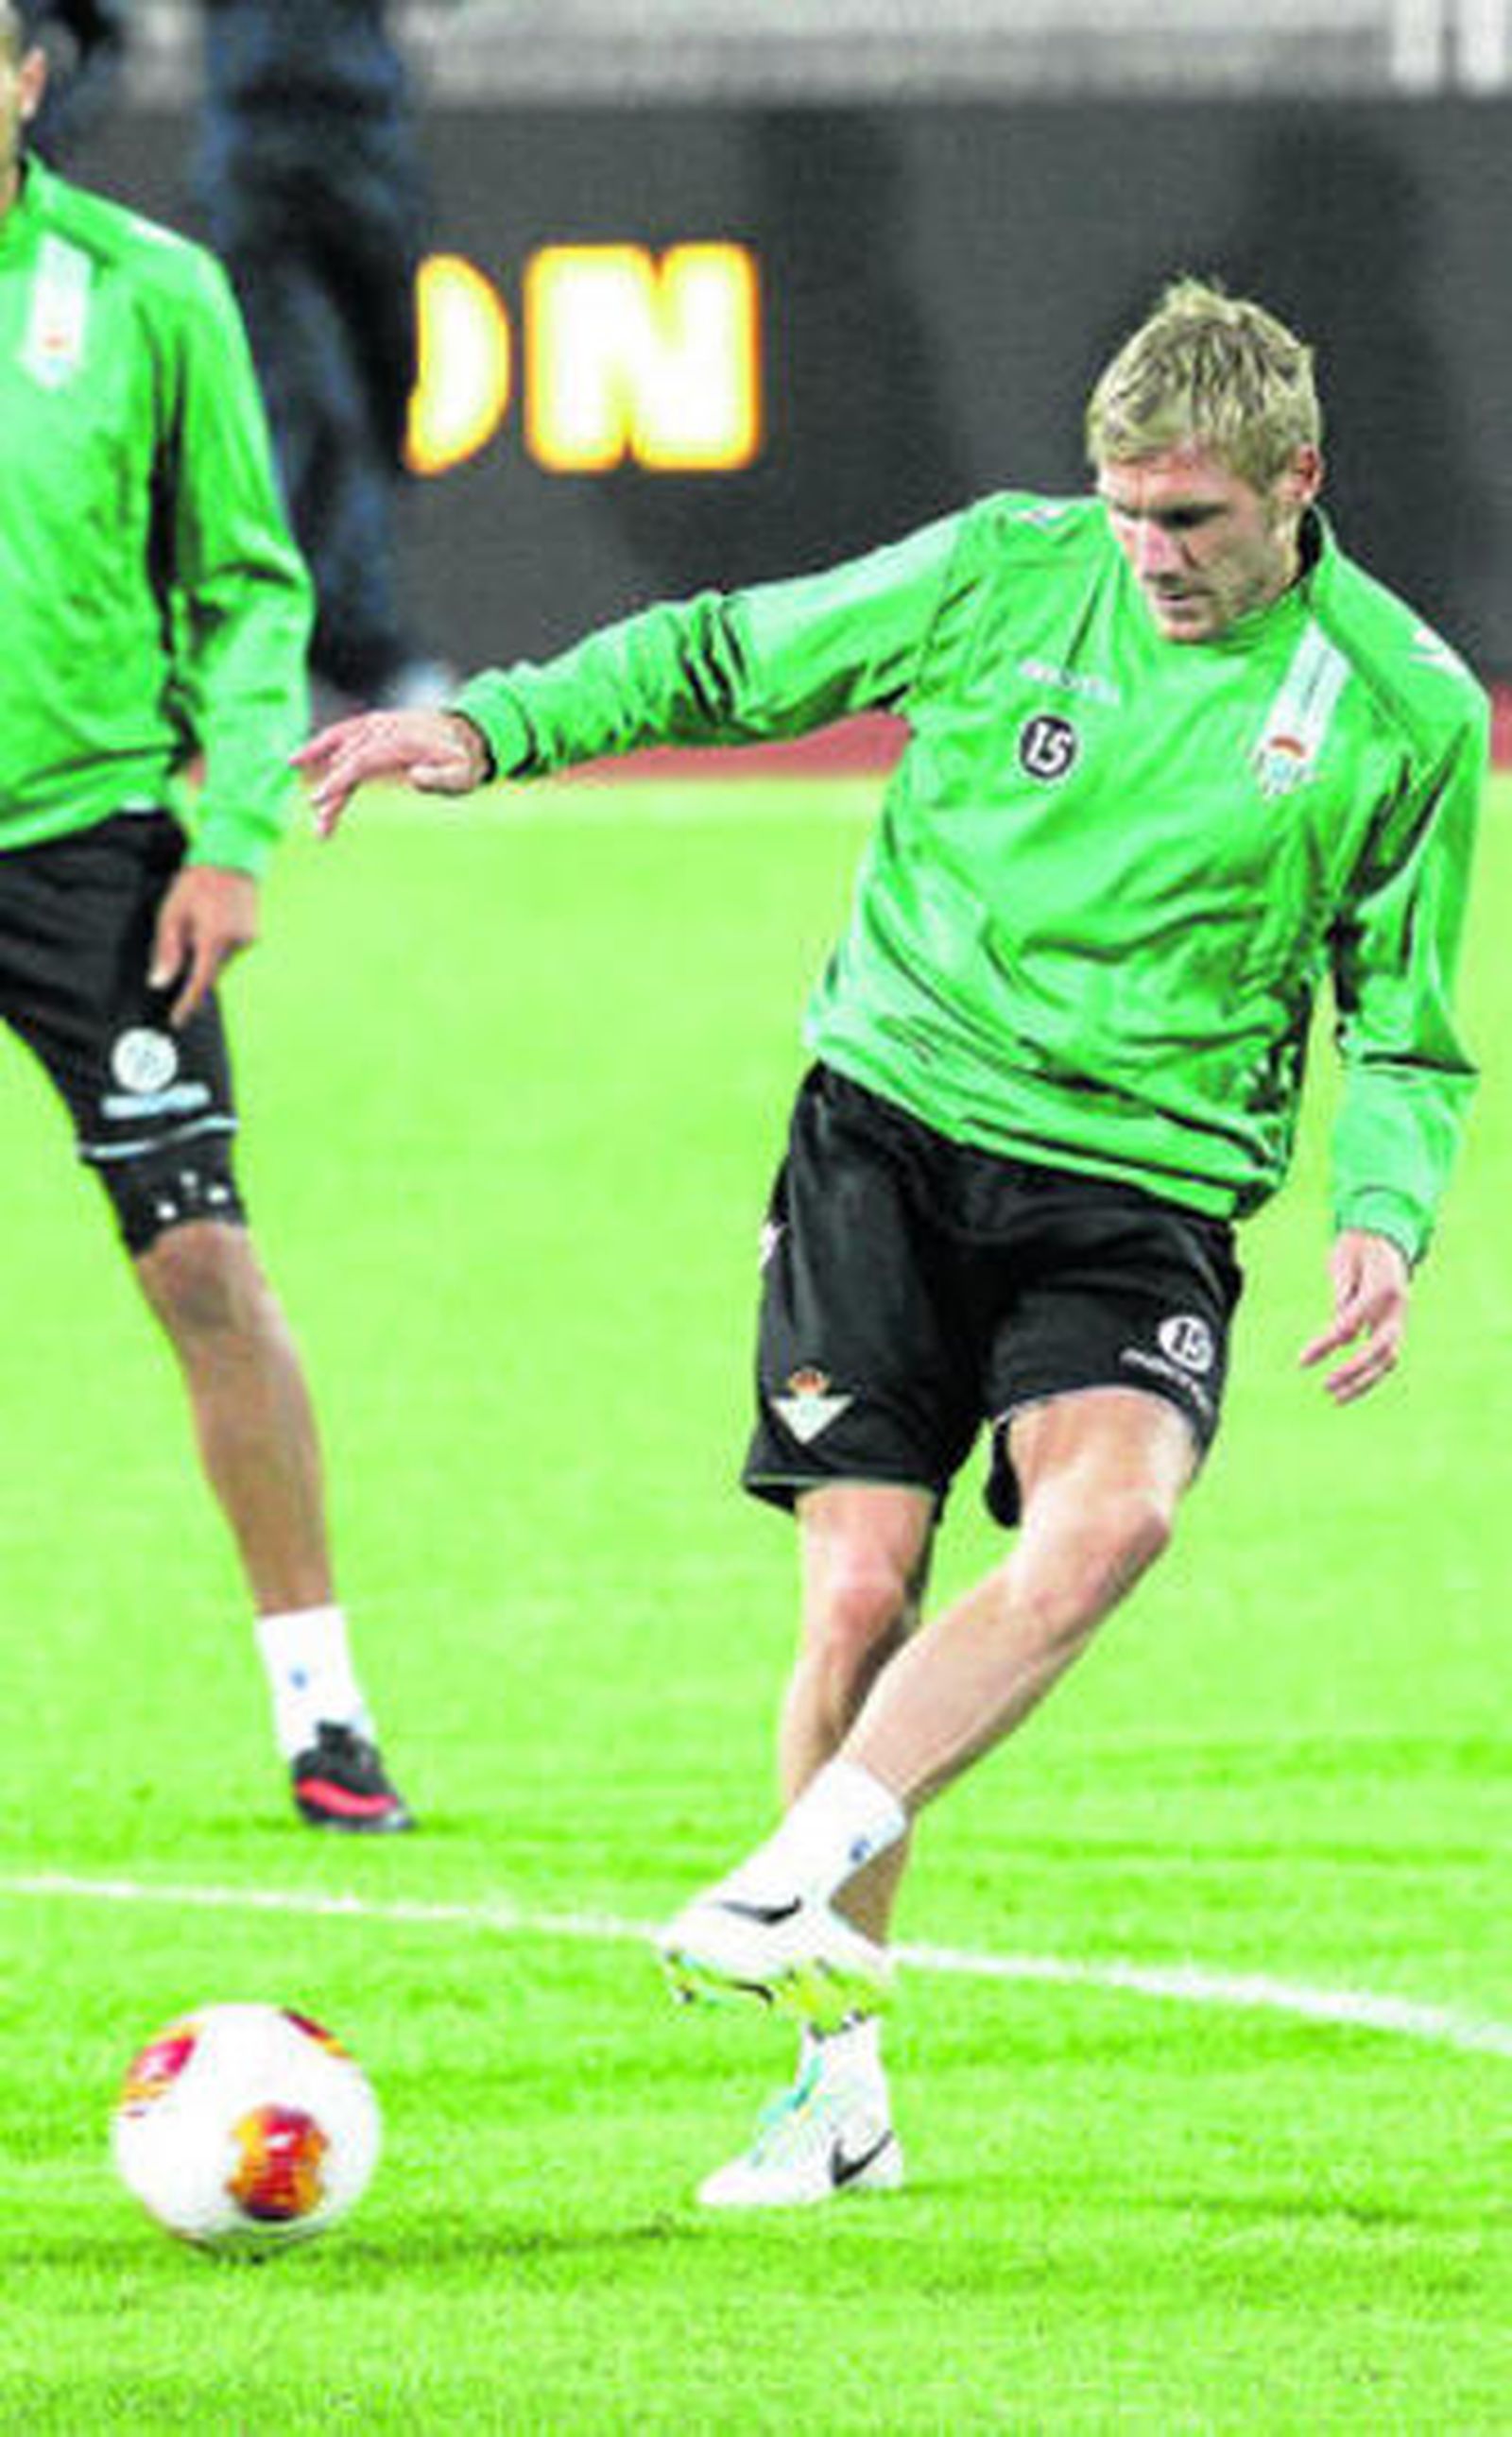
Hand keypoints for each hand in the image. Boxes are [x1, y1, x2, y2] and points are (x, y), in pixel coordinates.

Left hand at [149, 865, 259, 1028]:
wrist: (231, 858)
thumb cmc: (196, 883)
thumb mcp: (171, 913)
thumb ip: (166, 951)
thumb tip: (159, 983)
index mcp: (213, 937)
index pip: (199, 982)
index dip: (187, 1004)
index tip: (178, 1019)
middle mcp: (236, 943)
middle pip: (210, 970)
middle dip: (196, 961)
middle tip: (189, 929)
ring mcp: (248, 939)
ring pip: (221, 961)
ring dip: (209, 951)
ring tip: (204, 917)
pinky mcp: (254, 935)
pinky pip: (232, 951)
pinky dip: (220, 943)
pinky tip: (216, 918)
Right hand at [292, 711, 491, 836]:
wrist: (466, 735)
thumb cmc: (463, 761)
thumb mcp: (463, 775)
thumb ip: (441, 779)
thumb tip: (413, 777)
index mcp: (402, 742)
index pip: (362, 760)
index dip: (339, 780)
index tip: (320, 801)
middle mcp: (384, 731)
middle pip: (347, 760)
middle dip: (330, 792)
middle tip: (320, 827)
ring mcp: (376, 728)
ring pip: (340, 749)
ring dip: (318, 767)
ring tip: (302, 788)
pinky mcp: (371, 732)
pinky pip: (340, 737)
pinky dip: (318, 746)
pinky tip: (296, 760)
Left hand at [1298, 1230, 1411, 1404]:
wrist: (1384, 1235)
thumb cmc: (1357, 1246)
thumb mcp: (1344, 1258)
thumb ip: (1344, 1290)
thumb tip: (1341, 1329)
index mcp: (1384, 1287)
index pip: (1353, 1322)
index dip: (1327, 1343)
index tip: (1303, 1360)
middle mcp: (1397, 1307)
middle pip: (1381, 1349)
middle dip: (1354, 1371)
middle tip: (1325, 1386)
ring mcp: (1399, 1319)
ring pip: (1388, 1359)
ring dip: (1364, 1381)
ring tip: (1335, 1398)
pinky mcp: (1394, 1327)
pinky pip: (1385, 1357)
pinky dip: (1368, 1376)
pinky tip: (1347, 1389)